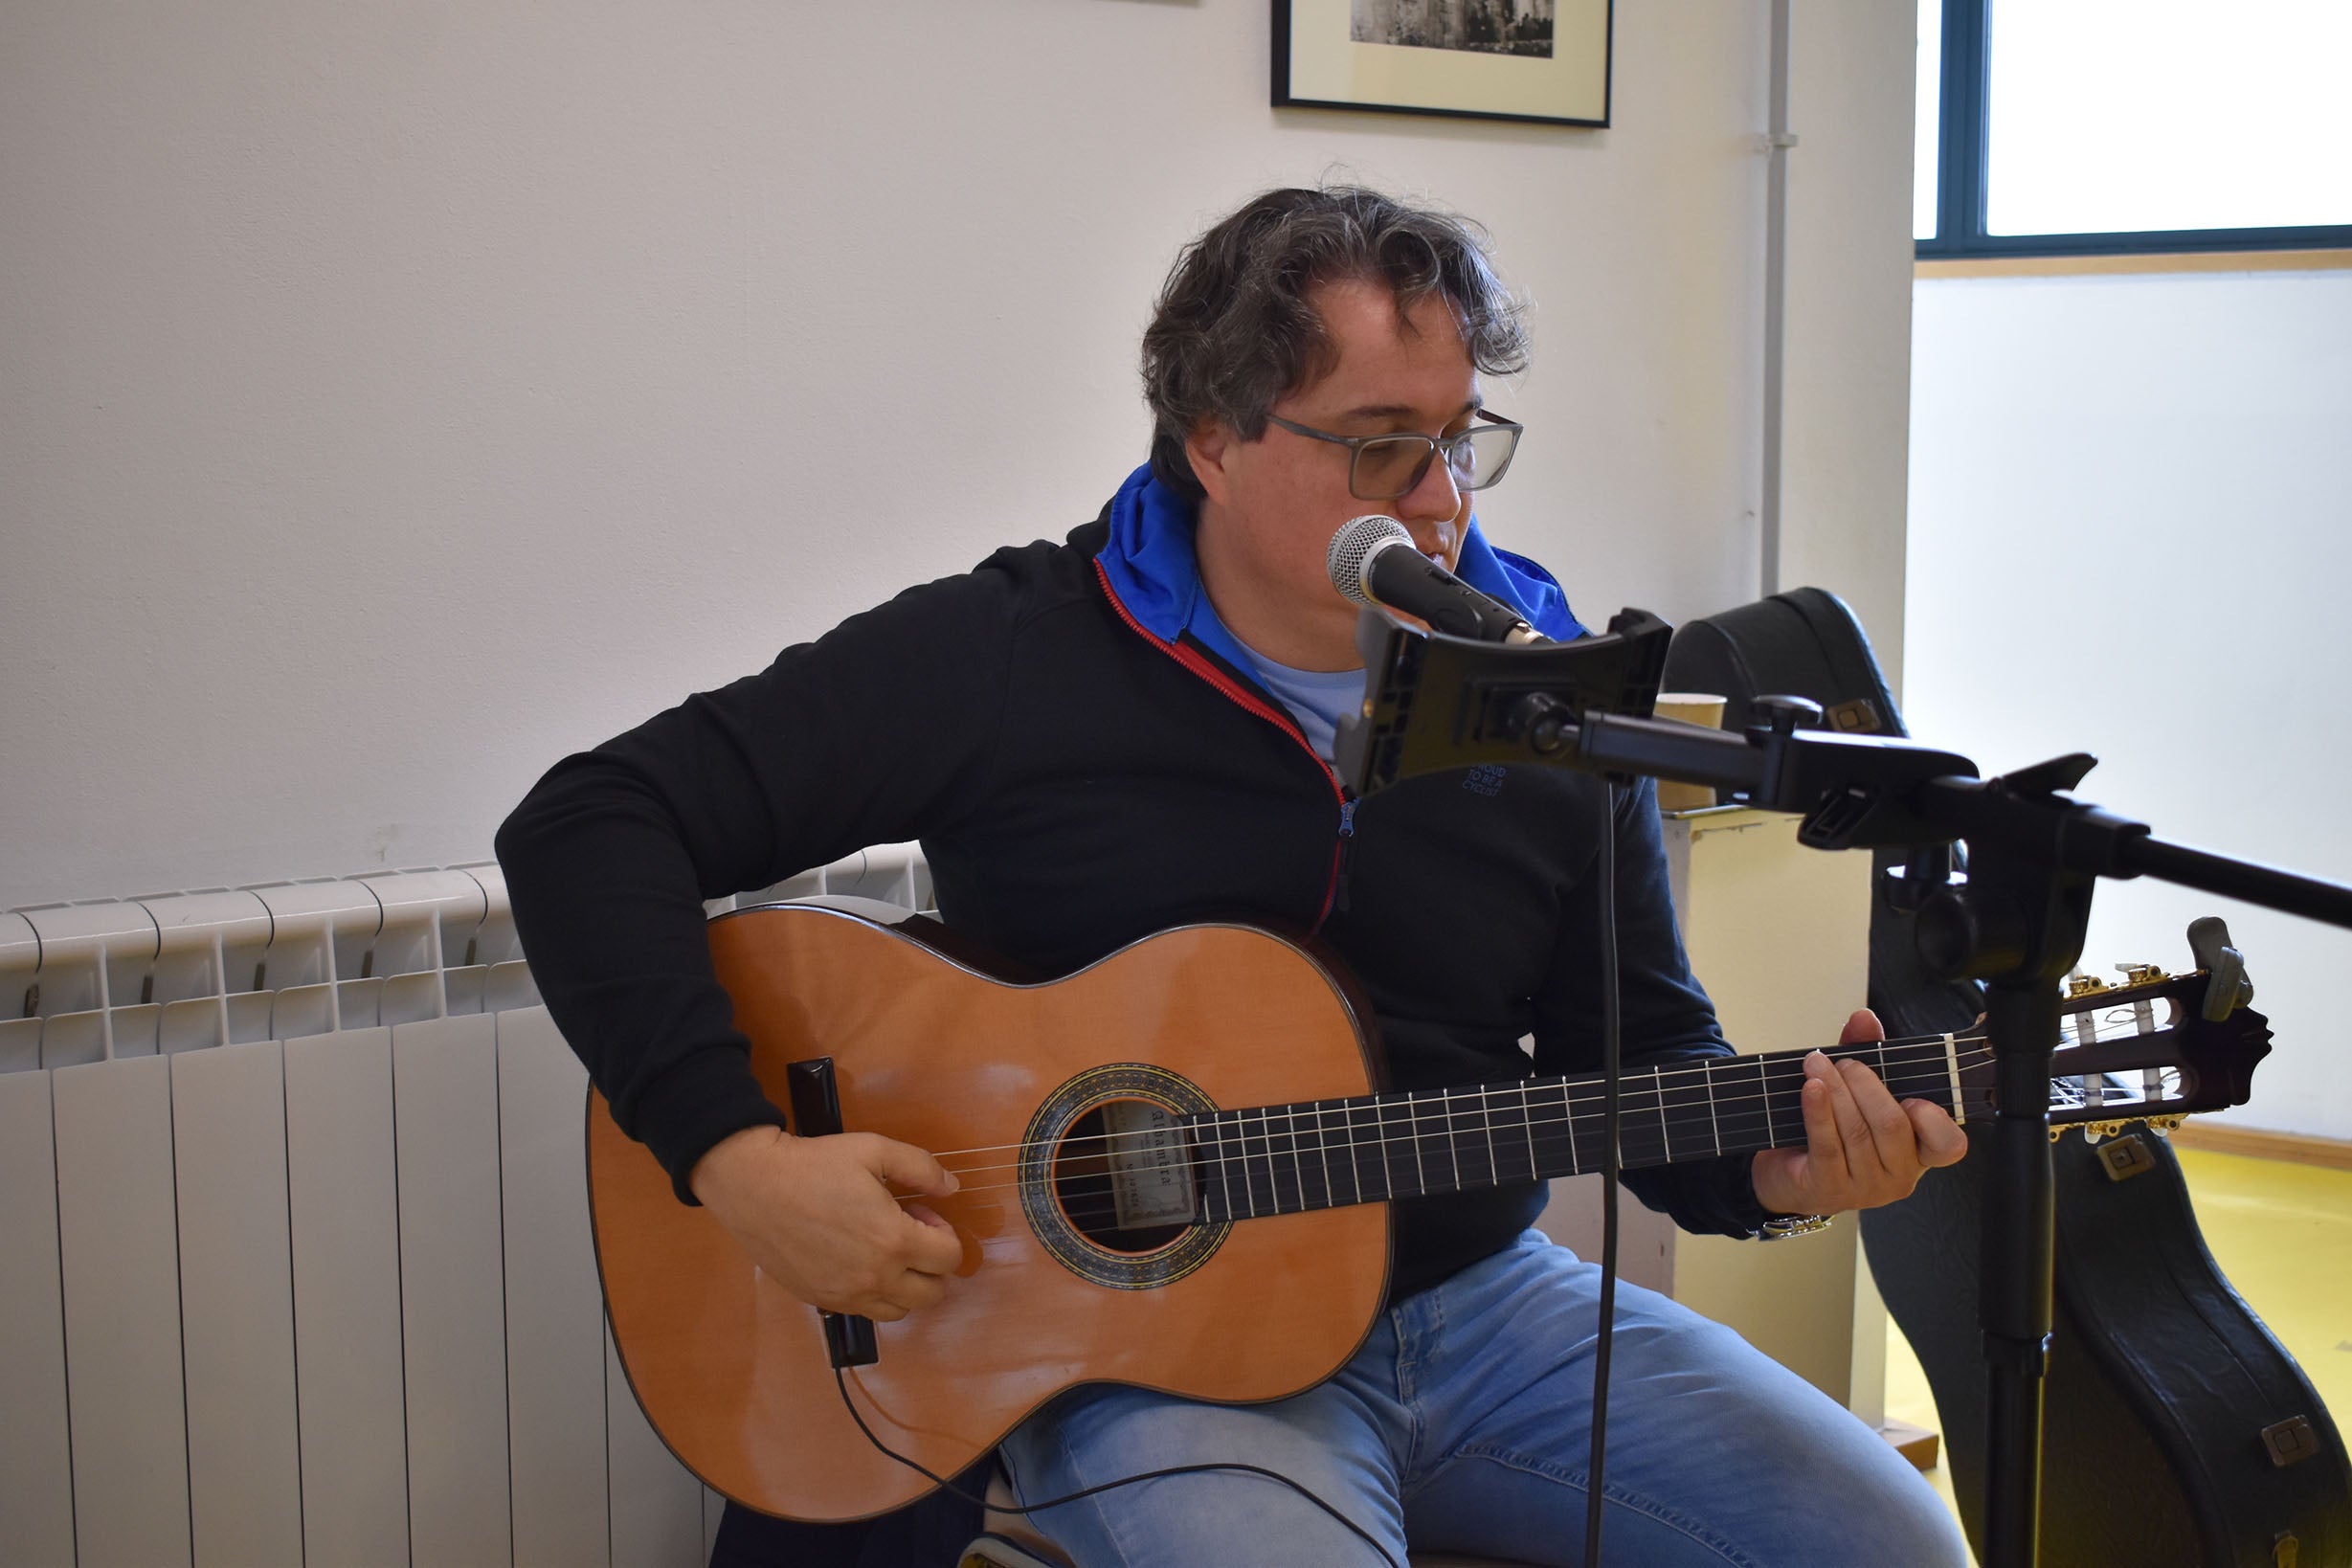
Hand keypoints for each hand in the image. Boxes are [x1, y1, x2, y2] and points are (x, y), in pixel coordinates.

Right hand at [688, 1125, 965, 1319]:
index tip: (920, 1213)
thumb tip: (951, 1187)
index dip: (945, 1233)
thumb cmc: (814, 1164)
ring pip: (901, 1310)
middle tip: (908, 1234)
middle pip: (932, 1294)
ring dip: (906, 1285)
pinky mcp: (821, 1300)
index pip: (950, 1258)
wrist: (753, 1185)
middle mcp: (874, 1277)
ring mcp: (846, 1295)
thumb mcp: (874, 1150)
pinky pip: (865, 1312)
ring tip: (885, 1252)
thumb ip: (921, 1168)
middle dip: (932, 1264)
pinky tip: (858, 1262)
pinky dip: (874, 1294)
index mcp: (894, 1241)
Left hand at [1749, 1008, 1966, 1217]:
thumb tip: (1864, 1018)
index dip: (1936, 1120)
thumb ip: (1867, 1052)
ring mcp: (1865, 1188)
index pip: (1949, 1145)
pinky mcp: (1830, 1190)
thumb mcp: (1855, 1090)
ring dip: (1835, 1090)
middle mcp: (1899, 1175)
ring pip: (1857, 1132)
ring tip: (1816, 1064)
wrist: (1787, 1170)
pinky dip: (1818, 1112)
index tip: (1913, 1097)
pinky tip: (1811, 1088)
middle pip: (1892, 1125)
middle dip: (1865, 1084)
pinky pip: (1827, 1145)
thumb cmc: (1832, 1129)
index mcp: (1918, 1151)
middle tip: (1843, 1063)